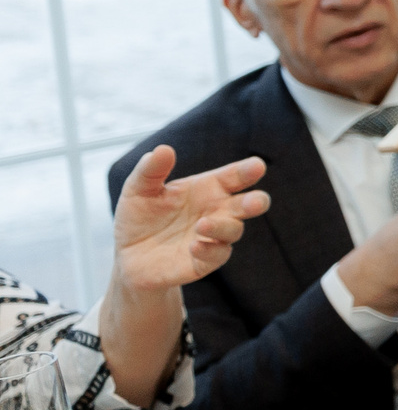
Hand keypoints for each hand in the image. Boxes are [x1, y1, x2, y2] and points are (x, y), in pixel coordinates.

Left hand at [112, 145, 271, 291]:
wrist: (128, 257)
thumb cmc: (139, 217)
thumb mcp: (138, 189)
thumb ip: (150, 169)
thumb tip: (163, 149)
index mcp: (208, 188)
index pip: (235, 176)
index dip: (248, 170)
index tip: (257, 166)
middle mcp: (217, 211)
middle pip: (250, 204)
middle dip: (256, 202)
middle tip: (255, 202)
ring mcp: (214, 237)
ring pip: (234, 230)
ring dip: (222, 227)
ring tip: (201, 225)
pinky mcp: (205, 261)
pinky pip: (218, 255)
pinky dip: (209, 250)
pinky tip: (194, 246)